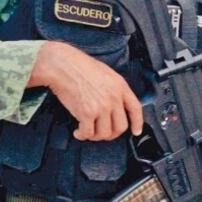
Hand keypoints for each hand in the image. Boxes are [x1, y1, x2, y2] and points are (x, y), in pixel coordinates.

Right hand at [29, 41, 143, 140]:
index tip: (136, 131)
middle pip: (121, 127)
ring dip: (95, 136)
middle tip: (102, 132)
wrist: (63, 65)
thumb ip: (114, 89)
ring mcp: (101, 107)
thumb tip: (116, 104)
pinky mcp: (87, 113)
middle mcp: (113, 98)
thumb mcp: (106, 73)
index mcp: (120, 86)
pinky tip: (78, 132)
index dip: (137, 123)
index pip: (135, 109)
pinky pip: (88, 133)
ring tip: (88, 131)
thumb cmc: (80, 66)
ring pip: (105, 133)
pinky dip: (82, 135)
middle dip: (111, 133)